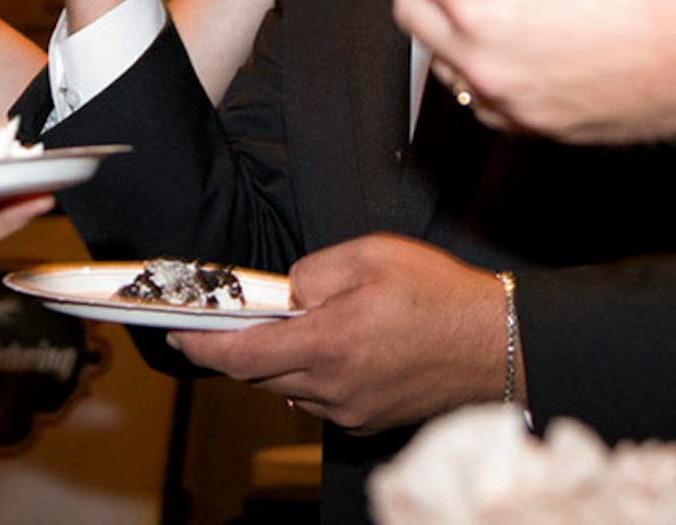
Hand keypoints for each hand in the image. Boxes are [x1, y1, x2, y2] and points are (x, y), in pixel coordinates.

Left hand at [171, 236, 505, 432]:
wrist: (497, 345)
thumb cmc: (438, 294)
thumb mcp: (370, 254)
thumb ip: (312, 271)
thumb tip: (286, 294)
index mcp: (329, 345)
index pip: (243, 355)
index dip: (203, 344)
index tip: (178, 333)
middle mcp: (334, 388)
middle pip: (259, 375)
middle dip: (239, 348)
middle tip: (232, 320)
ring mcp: (351, 410)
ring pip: (289, 389)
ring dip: (279, 361)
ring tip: (298, 327)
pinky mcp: (368, 421)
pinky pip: (319, 400)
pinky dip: (311, 376)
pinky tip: (333, 348)